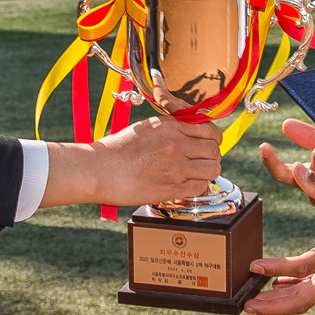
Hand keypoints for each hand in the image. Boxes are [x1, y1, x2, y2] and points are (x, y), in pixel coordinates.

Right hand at [40, 115, 221, 207]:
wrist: (100, 171)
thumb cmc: (117, 150)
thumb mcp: (147, 128)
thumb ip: (171, 129)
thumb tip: (191, 135)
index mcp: (170, 126)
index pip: (209, 130)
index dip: (214, 139)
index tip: (210, 144)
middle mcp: (177, 144)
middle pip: (214, 150)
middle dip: (212, 156)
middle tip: (203, 161)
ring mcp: (176, 167)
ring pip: (213, 169)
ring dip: (207, 172)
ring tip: (196, 174)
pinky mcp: (172, 187)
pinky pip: (200, 187)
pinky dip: (197, 187)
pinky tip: (186, 185)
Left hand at [242, 163, 314, 314]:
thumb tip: (298, 170)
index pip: (302, 266)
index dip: (276, 267)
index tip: (254, 266)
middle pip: (301, 301)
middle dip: (273, 307)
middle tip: (246, 306)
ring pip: (307, 299)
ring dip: (280, 303)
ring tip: (254, 302)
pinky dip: (295, 290)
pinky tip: (280, 284)